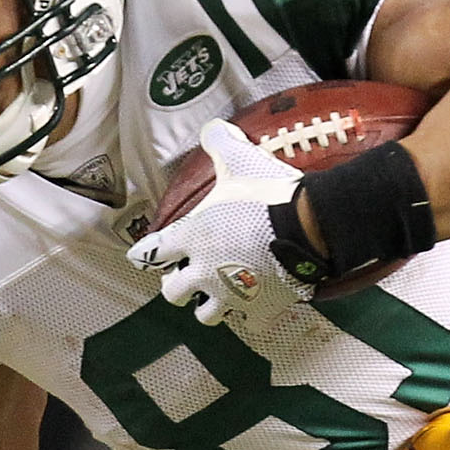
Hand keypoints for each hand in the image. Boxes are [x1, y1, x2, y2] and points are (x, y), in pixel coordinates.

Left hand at [128, 122, 314, 334]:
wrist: (306, 229)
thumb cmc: (265, 196)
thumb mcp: (239, 160)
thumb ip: (220, 143)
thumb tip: (212, 127)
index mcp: (190, 238)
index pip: (151, 253)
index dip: (146, 254)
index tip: (142, 256)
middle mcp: (202, 273)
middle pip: (172, 293)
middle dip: (175, 286)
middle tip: (184, 278)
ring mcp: (230, 295)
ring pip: (206, 316)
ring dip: (208, 307)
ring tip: (217, 297)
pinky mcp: (259, 309)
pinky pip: (250, 323)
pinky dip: (252, 316)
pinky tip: (257, 307)